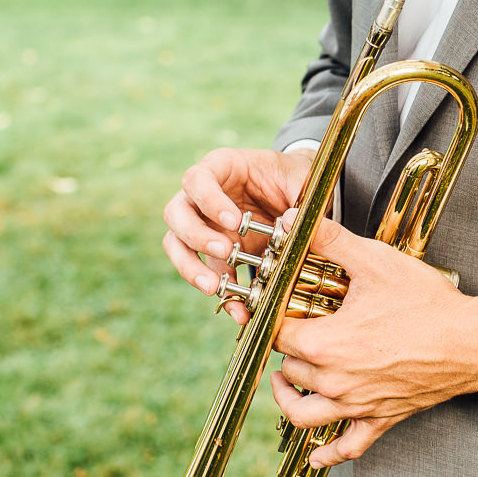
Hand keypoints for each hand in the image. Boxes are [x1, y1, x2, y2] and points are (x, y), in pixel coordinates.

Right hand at [162, 147, 313, 321]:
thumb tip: (289, 224)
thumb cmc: (291, 177)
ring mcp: (201, 224)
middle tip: (224, 251)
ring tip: (214, 286)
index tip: (234, 221)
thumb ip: (298, 197)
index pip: (198, 179)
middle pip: (176, 212)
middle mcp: (200, 195)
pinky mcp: (210, 252)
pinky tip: (238, 309)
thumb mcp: (302, 177)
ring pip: (176, 243)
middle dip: (195, 235)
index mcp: (220, 167)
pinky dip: (219, 292)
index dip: (209, 200)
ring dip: (191, 267)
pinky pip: (203, 272)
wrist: (292, 191)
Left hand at [268, 217, 477, 467]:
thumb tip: (296, 219)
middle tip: (293, 330)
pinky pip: (346, 448)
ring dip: (288, 397)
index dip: (271, 317)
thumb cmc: (428, 305)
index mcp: (325, 344)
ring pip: (302, 414)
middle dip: (286, 349)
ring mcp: (356, 405)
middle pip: (287, 369)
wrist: (473, 342)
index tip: (276, 307)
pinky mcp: (380, 418)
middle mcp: (335, 381)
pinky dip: (327, 453)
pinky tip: (317, 451)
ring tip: (287, 379)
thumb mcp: (375, 262)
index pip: (276, 334)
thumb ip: (329, 239)